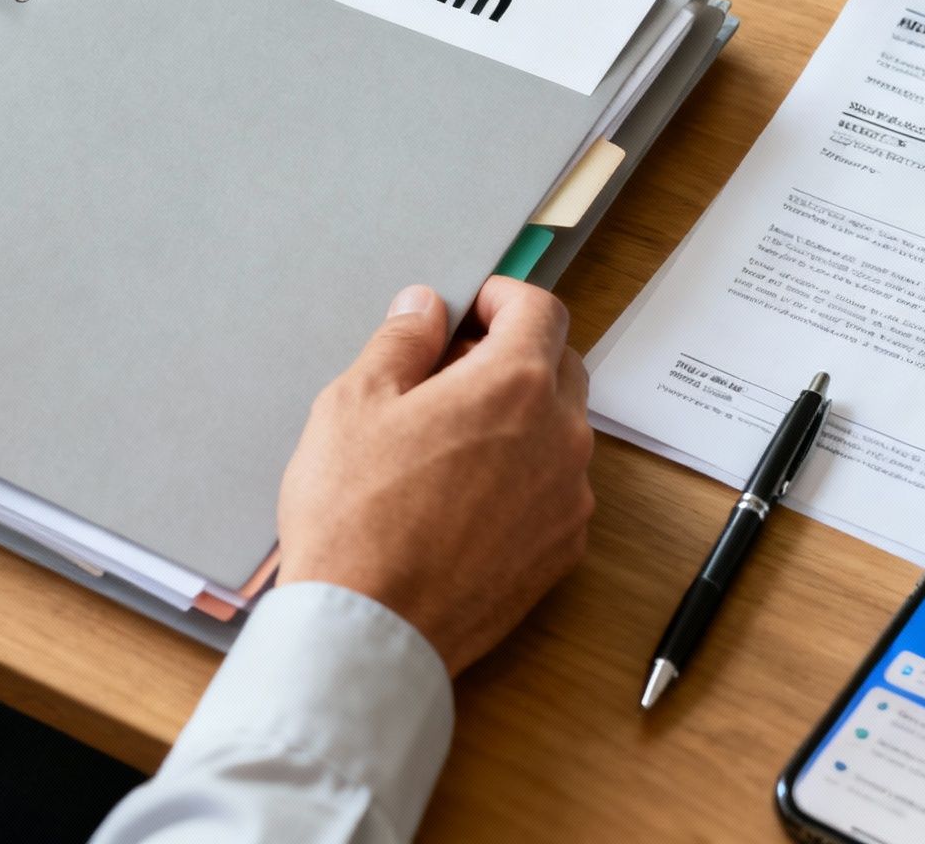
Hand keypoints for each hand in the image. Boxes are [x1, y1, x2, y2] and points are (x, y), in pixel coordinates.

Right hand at [277, 277, 594, 674]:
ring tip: (448, 440)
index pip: (541, 309)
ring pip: (559, 431)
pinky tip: (463, 496)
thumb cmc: (355, 514)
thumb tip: (425, 307)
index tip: (470, 308)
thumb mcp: (355, 402)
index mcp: (515, 385)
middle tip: (447, 371)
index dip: (503, 297)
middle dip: (512, 353)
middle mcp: (561, 438)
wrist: (370, 628)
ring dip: (518, 417)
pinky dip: (522, 475)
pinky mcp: (561, 552)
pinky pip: (554, 489)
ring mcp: (569, 500)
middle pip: (559, 366)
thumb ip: (402, 341)